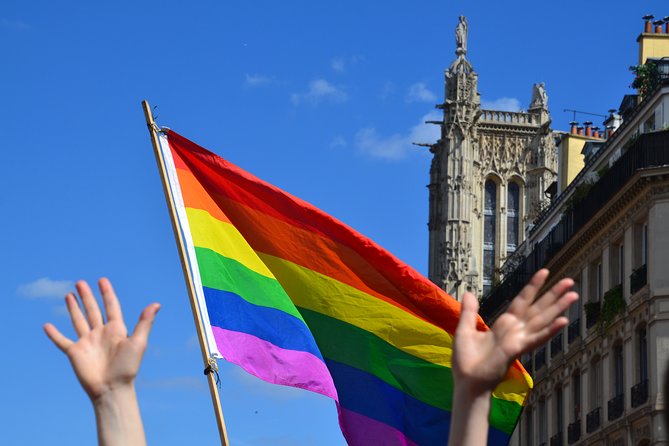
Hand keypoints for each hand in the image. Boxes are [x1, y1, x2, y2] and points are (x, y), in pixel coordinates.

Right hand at [43, 278, 159, 400]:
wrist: (112, 389)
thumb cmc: (127, 367)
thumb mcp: (138, 342)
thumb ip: (144, 323)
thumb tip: (157, 304)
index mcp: (116, 330)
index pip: (111, 306)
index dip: (107, 293)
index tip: (102, 280)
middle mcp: (101, 334)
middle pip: (92, 310)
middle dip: (87, 296)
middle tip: (80, 282)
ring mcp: (87, 342)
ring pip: (78, 321)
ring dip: (73, 308)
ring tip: (68, 294)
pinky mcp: (75, 353)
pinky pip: (62, 341)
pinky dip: (54, 334)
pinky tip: (46, 326)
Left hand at [453, 269, 577, 394]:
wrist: (467, 382)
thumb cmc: (466, 360)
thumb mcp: (465, 329)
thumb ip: (469, 311)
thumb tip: (468, 292)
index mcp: (504, 324)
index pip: (522, 301)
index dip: (533, 286)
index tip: (545, 272)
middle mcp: (515, 330)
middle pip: (538, 308)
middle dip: (553, 294)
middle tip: (570, 281)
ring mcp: (519, 339)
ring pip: (542, 319)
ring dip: (558, 307)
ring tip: (574, 294)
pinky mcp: (517, 349)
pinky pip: (537, 338)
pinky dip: (550, 330)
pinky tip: (564, 321)